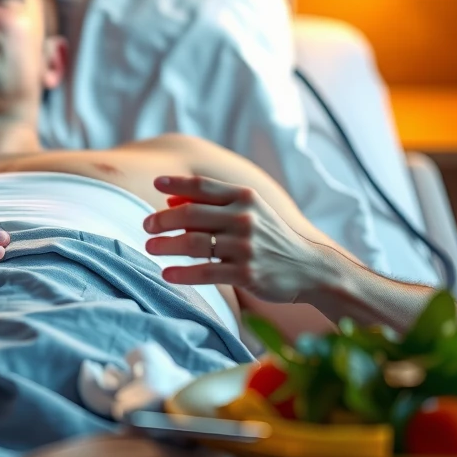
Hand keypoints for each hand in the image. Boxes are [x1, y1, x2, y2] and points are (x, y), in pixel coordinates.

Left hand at [142, 175, 325, 302]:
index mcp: (245, 198)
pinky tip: (167, 274)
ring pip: (194, 243)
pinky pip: (206, 272)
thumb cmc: (271, 237)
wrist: (310, 268)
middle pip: (192, 214)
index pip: (204, 186)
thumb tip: (170, 200)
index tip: (155, 183)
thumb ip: (213, 203)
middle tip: (146, 226)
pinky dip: (183, 273)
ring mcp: (245, 246)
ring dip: (166, 245)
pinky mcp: (247, 273)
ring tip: (150, 248)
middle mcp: (245, 218)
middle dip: (163, 220)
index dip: (177, 183)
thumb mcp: (250, 211)